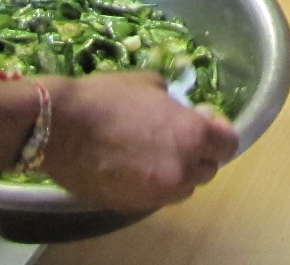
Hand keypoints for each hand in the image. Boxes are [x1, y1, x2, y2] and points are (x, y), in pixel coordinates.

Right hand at [44, 70, 239, 212]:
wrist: (60, 127)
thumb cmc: (106, 98)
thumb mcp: (150, 84)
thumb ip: (175, 104)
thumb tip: (182, 111)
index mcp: (192, 135)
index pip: (229, 144)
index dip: (219, 132)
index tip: (205, 122)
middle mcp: (182, 169)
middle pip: (209, 169)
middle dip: (199, 153)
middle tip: (178, 136)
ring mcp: (158, 193)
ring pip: (184, 187)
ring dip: (178, 172)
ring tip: (155, 153)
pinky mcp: (134, 206)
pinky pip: (157, 197)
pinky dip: (154, 184)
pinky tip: (135, 165)